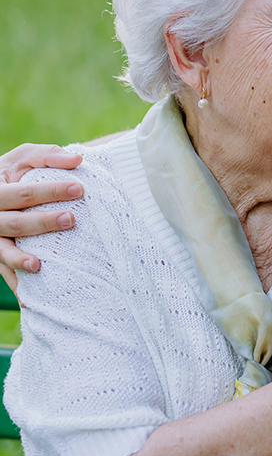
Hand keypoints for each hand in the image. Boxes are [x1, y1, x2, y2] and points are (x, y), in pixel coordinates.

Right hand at [0, 144, 83, 288]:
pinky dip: (15, 283)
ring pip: (2, 250)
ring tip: (39, 265)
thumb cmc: (13, 172)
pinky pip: (2, 270)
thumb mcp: (24, 158)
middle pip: (14, 223)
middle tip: (71, 219)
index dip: (52, 190)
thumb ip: (48, 156)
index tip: (80, 188)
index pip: (25, 192)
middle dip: (41, 223)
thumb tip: (78, 160)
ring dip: (20, 259)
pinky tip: (28, 299)